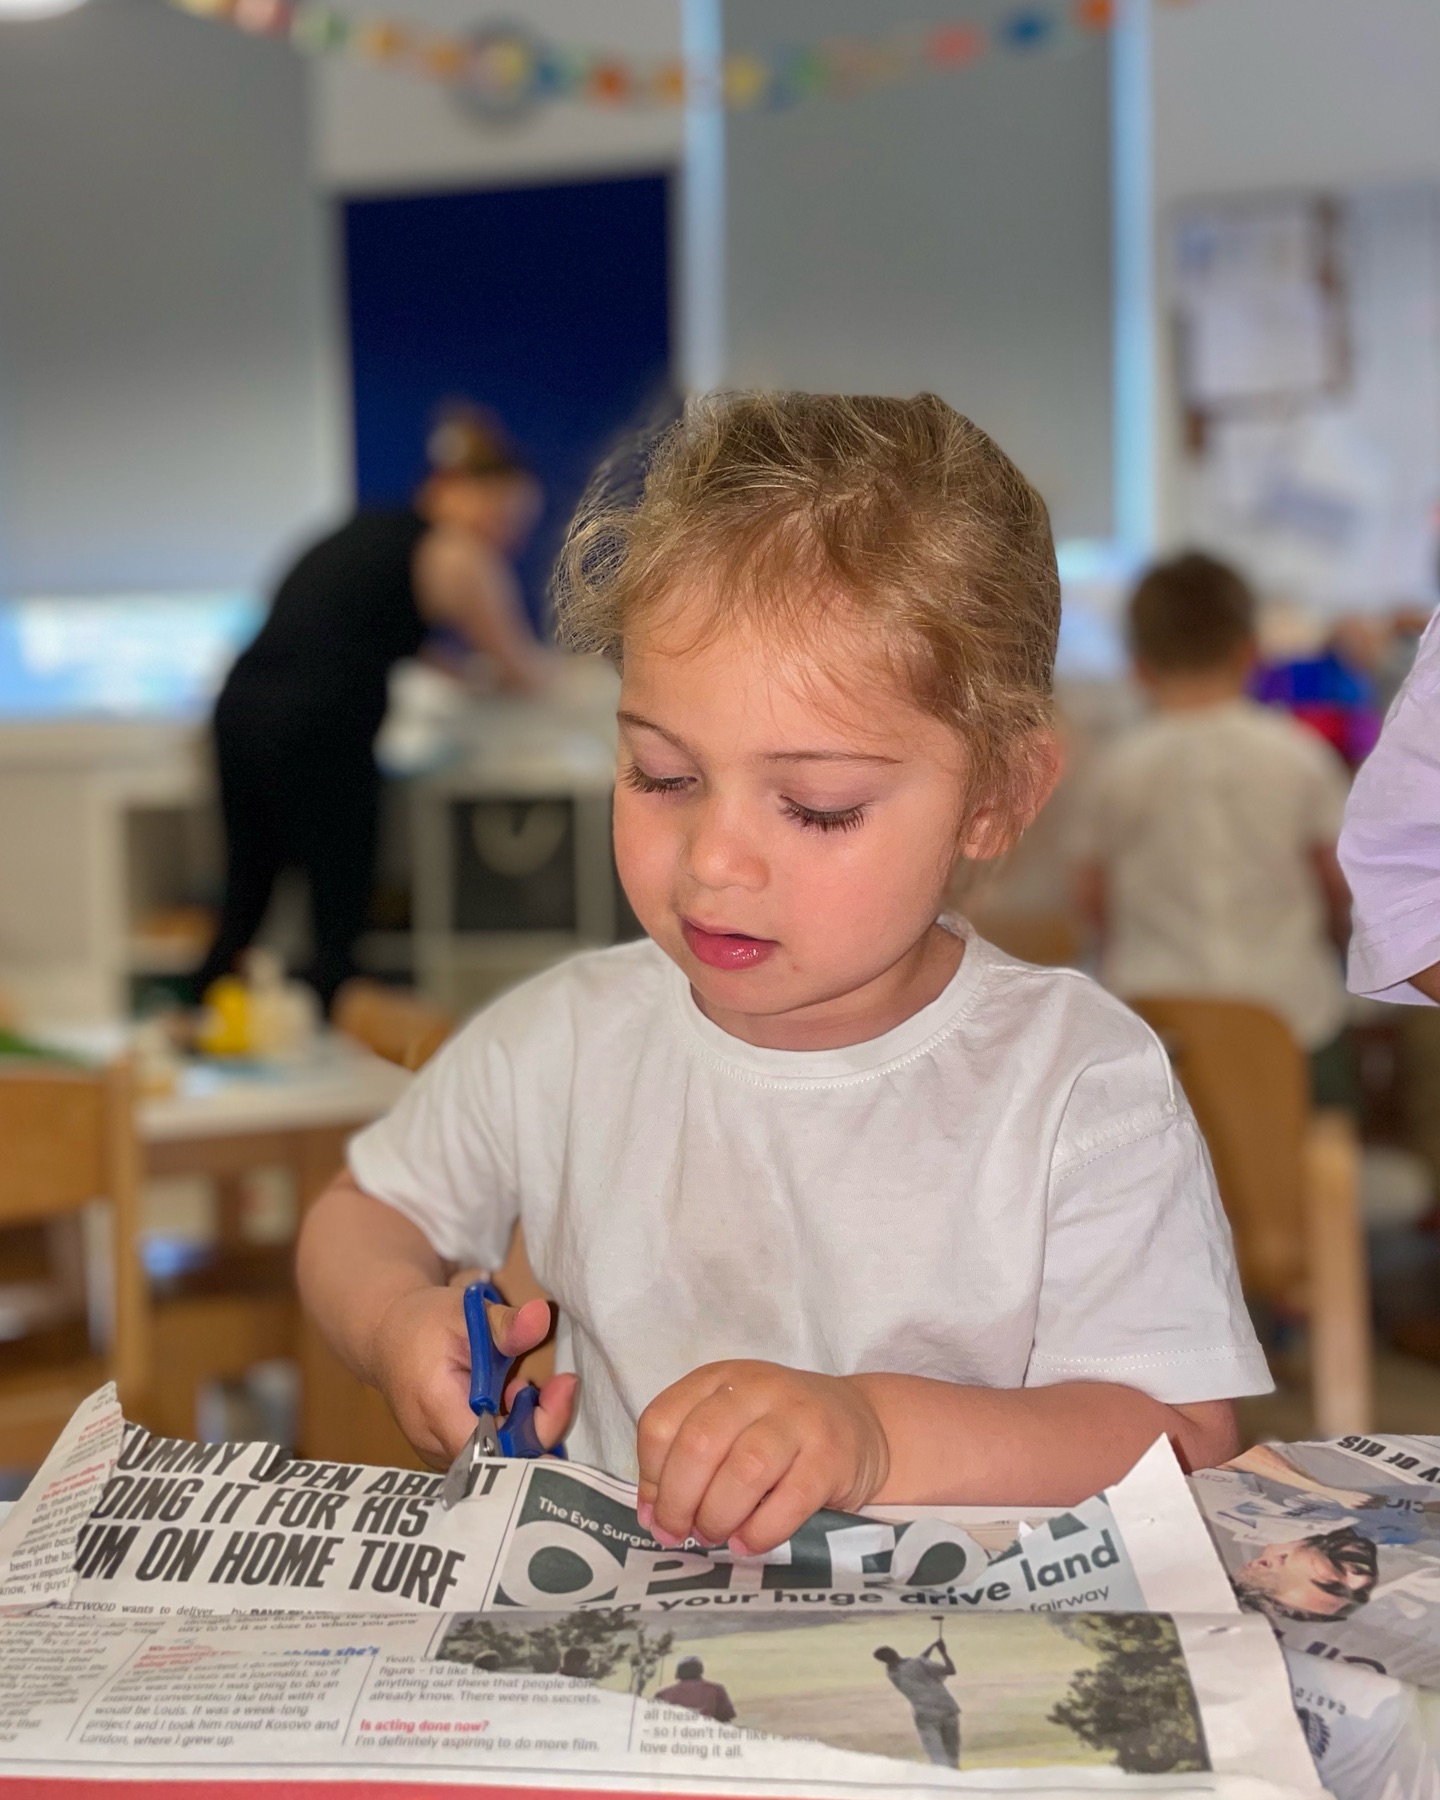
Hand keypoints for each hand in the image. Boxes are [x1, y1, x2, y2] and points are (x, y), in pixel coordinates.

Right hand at [368, 1274, 576, 1469]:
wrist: (386, 1337)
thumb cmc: (424, 1323)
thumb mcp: (464, 1312)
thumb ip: (504, 1323)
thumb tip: (541, 1318)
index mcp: (437, 1410)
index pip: (496, 1449)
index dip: (538, 1427)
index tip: (564, 1387)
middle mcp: (435, 1444)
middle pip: (504, 1459)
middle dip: (542, 1424)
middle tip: (560, 1385)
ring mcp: (439, 1454)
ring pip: (499, 1461)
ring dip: (526, 1427)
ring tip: (522, 1386)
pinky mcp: (446, 1453)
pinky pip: (488, 1456)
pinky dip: (510, 1430)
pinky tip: (508, 1399)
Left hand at [635, 1361, 889, 1555]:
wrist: (860, 1423)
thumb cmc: (778, 1434)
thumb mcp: (730, 1427)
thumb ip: (687, 1460)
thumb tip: (654, 1517)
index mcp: (719, 1379)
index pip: (662, 1421)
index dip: (650, 1475)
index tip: (656, 1513)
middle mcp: (757, 1388)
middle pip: (699, 1443)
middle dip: (680, 1501)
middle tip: (682, 1534)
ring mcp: (798, 1418)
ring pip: (744, 1469)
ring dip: (719, 1515)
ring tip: (716, 1536)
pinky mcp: (831, 1455)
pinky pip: (790, 1500)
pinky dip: (760, 1531)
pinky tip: (747, 1543)